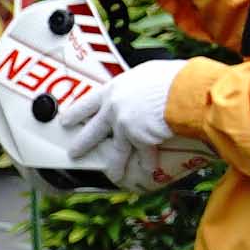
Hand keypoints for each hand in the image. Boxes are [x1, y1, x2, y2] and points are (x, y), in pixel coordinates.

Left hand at [79, 59, 191, 175]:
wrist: (184, 89)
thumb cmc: (172, 77)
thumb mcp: (147, 74)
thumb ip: (136, 88)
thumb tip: (140, 92)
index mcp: (115, 88)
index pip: (87, 102)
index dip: (75, 113)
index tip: (64, 121)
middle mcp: (115, 108)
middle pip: (94, 131)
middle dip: (82, 144)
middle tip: (73, 153)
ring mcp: (125, 125)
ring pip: (117, 150)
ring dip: (115, 165)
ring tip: (113, 175)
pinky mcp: (140, 139)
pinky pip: (144, 155)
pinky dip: (148, 163)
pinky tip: (148, 170)